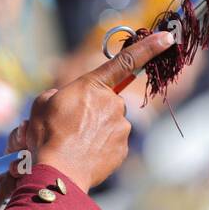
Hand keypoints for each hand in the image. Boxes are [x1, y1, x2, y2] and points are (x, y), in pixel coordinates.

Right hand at [24, 31, 174, 191]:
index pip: (126, 61)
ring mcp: (121, 127)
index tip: (167, 37)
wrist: (59, 172)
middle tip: (69, 125)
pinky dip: (99, 147)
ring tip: (73, 143)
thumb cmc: (47, 135)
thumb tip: (63, 100)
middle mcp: (113, 104)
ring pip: (109, 124)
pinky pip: (111, 143)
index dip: (149, 47)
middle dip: (92, 110)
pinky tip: (83, 154)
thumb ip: (57, 95)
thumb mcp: (41, 105)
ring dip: (94, 130)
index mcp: (93, 86)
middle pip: (107, 101)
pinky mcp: (122, 149)